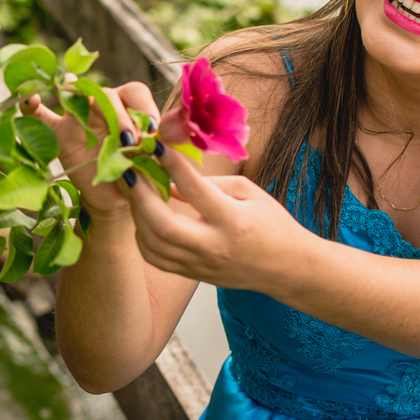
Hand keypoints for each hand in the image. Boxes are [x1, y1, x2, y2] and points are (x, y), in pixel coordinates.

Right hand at [20, 78, 160, 219]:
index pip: (135, 93)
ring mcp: (78, 116)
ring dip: (81, 104)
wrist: (116, 197)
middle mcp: (103, 104)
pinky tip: (31, 101)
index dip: (144, 108)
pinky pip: (41, 116)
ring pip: (75, 96)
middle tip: (129, 142)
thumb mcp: (150, 162)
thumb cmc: (138, 172)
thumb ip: (152, 150)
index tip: (152, 132)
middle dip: (119, 116)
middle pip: (106, 94)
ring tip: (81, 114)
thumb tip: (154, 144)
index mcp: (129, 105)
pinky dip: (31, 106)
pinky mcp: (59, 133)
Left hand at [125, 142, 305, 291]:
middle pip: (162, 225)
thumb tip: (172, 179)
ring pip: (153, 244)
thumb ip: (210, 184)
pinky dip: (142, 236)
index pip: (195, 189)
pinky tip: (143, 218)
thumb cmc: (272, 225)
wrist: (287, 267)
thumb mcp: (249, 193)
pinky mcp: (193, 275)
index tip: (155, 145)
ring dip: (136, 214)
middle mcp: (214, 246)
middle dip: (140, 195)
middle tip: (131, 170)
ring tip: (135, 191)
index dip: (171, 164)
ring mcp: (201, 265)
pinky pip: (156, 258)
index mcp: (233, 221)